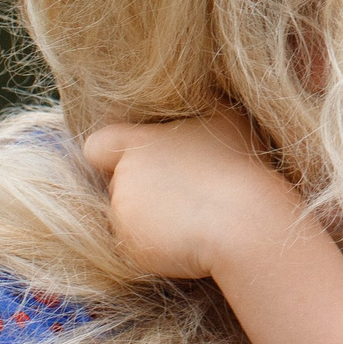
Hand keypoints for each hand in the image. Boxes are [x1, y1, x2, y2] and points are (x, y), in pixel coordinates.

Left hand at [81, 115, 308, 279]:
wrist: (243, 221)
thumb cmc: (239, 168)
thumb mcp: (226, 120)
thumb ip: (203, 106)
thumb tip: (202, 97)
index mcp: (140, 143)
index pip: (99, 145)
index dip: (109, 155)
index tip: (131, 164)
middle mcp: (125, 177)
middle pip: (117, 185)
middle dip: (141, 191)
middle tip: (179, 196)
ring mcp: (124, 213)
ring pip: (126, 217)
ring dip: (147, 219)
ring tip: (188, 220)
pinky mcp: (129, 246)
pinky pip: (134, 246)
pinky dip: (153, 246)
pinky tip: (184, 240)